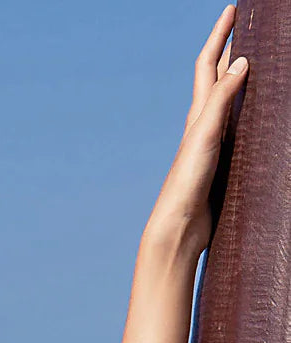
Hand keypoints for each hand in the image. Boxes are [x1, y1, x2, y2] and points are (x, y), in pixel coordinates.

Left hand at [149, 6, 248, 254]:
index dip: (219, 35)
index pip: (208, 64)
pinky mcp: (220, 162)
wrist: (179, 226)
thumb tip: (241, 61)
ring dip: (239, 79)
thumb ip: (221, 99)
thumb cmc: (186, 182)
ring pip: (228, 101)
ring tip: (257, 60)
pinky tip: (257, 117)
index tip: (233, 9)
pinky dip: (247, 112)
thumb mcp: (205, 135)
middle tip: (249, 27)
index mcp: (198, 114)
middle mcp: (203, 125)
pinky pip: (237, 127)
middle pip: (218, 78)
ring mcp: (212, 143)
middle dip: (231, 50)